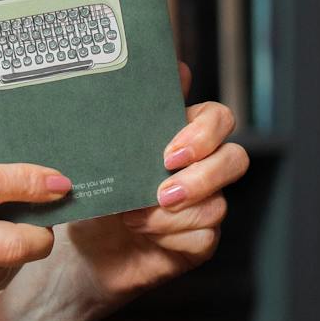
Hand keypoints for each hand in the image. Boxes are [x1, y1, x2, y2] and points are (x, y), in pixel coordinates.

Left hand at [62, 61, 250, 308]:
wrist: (84, 248)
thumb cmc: (94, 193)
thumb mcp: (98, 155)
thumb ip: (127, 117)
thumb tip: (170, 72)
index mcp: (179, 138)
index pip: (217, 119)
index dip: (205, 130)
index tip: (171, 147)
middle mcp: (198, 169)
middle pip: (235, 158)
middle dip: (203, 173)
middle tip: (163, 182)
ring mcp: (203, 206)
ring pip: (218, 204)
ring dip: (174, 213)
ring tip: (135, 216)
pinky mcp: (200, 241)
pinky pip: (205, 237)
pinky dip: (171, 236)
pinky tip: (144, 233)